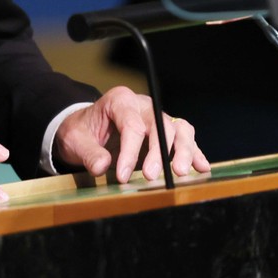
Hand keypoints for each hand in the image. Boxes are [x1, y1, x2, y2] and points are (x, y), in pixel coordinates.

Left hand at [53, 85, 209, 183]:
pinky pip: (185, 137)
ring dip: (183, 151)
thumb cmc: (81, 132)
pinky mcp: (165, 132)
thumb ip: (88, 152)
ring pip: (178, 128)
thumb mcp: (75, 140)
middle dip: (158, 152)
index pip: (131, 124)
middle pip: (160, 125)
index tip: (122, 176)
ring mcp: (157, 117)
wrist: (86, 129)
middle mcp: (142, 105)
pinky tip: (202, 168)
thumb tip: (102, 167)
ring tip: (180, 173)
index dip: (129, 151)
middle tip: (151, 176)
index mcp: (120, 101)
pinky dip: (195, 152)